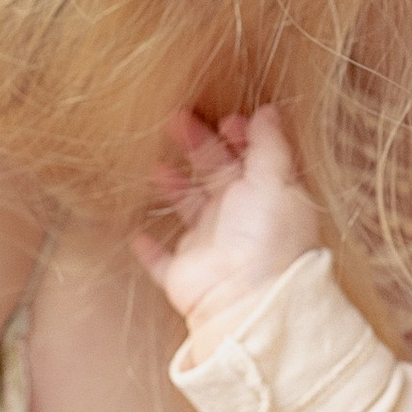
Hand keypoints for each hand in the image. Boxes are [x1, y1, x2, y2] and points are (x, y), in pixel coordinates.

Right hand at [134, 107, 320, 342]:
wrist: (244, 300)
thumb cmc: (267, 239)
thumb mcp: (274, 181)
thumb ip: (270, 146)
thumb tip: (269, 112)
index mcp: (266, 198)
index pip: (252, 161)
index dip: (239, 138)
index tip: (226, 117)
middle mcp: (240, 220)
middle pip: (216, 177)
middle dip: (200, 147)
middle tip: (178, 119)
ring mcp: (210, 247)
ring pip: (189, 210)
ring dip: (174, 188)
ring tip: (155, 163)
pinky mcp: (183, 273)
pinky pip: (161, 259)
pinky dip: (149, 249)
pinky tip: (137, 233)